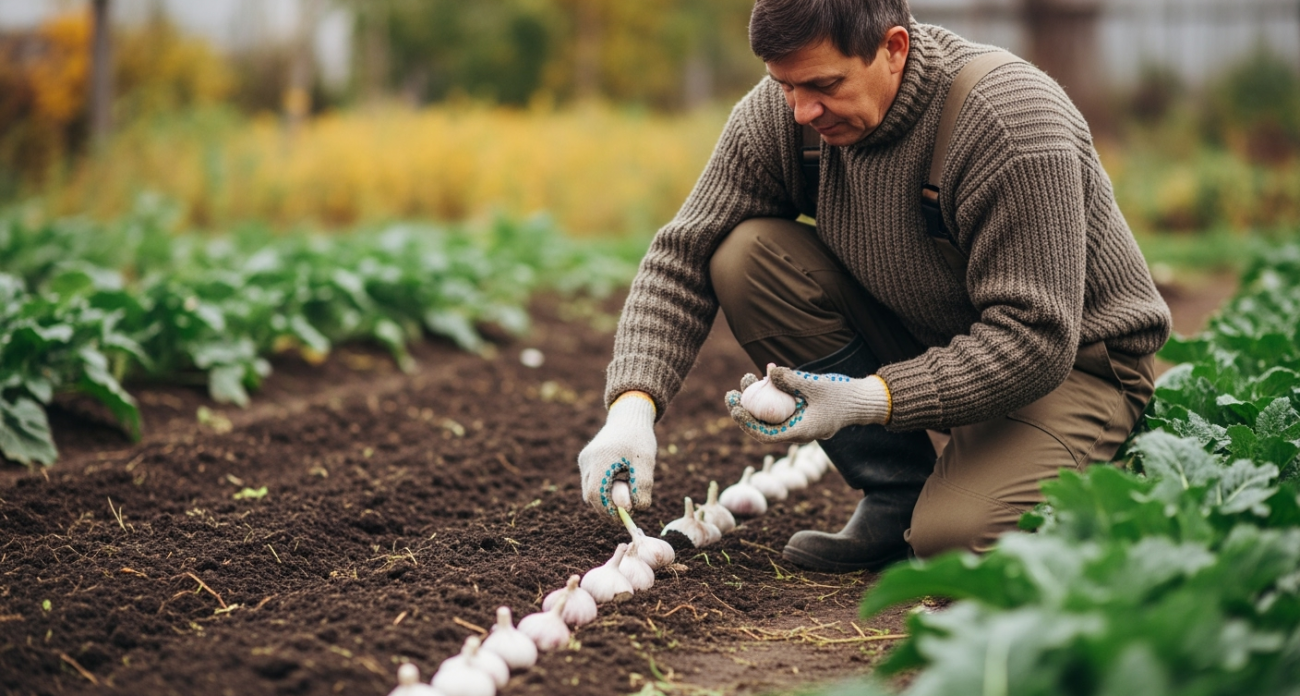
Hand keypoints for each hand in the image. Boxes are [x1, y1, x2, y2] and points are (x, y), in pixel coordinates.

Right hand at [578, 392, 656, 516]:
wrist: (628, 417)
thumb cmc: (640, 439)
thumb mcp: (646, 462)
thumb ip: (642, 486)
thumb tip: (635, 509)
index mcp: (601, 458)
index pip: (596, 494)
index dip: (608, 509)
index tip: (624, 516)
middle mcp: (587, 460)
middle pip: (590, 495)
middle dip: (607, 506)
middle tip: (626, 509)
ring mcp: (584, 460)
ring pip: (589, 490)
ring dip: (606, 497)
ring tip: (626, 486)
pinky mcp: (585, 460)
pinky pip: (591, 481)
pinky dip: (603, 487)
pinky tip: (619, 478)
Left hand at [725, 367, 890, 443]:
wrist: (861, 402)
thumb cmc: (843, 396)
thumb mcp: (817, 386)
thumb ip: (793, 380)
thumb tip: (769, 371)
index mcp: (799, 432)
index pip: (765, 435)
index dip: (747, 423)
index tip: (735, 408)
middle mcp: (795, 430)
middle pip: (762, 425)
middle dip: (744, 410)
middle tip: (730, 394)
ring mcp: (796, 421)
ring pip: (769, 414)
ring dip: (755, 398)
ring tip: (745, 378)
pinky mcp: (798, 412)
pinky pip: (779, 407)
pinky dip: (770, 394)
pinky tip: (762, 377)